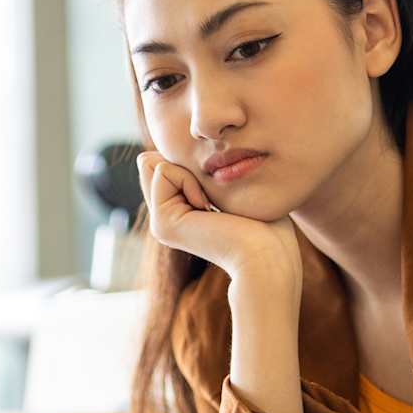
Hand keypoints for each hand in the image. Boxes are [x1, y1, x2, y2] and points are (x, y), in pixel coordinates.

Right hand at [138, 151, 300, 286]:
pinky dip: (190, 179)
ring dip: (192, 173)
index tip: (220, 193)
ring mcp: (161, 223)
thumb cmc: (264, 223)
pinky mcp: (161, 223)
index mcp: (181, 212)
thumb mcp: (226, 185)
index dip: (194, 162)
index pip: (168, 163)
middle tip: (215, 199)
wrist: (266, 255)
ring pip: (158, 164)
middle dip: (188, 166)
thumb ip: (194, 171)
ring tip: (212, 205)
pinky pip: (164, 171)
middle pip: (156, 163)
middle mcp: (167, 219)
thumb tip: (146, 157)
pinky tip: (207, 208)